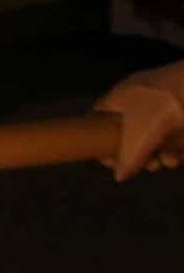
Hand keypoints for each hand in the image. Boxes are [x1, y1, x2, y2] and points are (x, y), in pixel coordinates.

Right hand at [94, 60, 183, 180]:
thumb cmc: (160, 111)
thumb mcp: (137, 140)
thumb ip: (125, 161)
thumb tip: (120, 176)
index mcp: (119, 96)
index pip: (99, 117)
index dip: (98, 139)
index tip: (108, 160)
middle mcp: (139, 98)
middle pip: (127, 131)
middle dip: (134, 153)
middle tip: (140, 166)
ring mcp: (163, 105)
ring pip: (152, 135)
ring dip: (156, 154)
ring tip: (161, 163)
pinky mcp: (182, 113)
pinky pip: (172, 135)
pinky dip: (173, 149)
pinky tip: (176, 159)